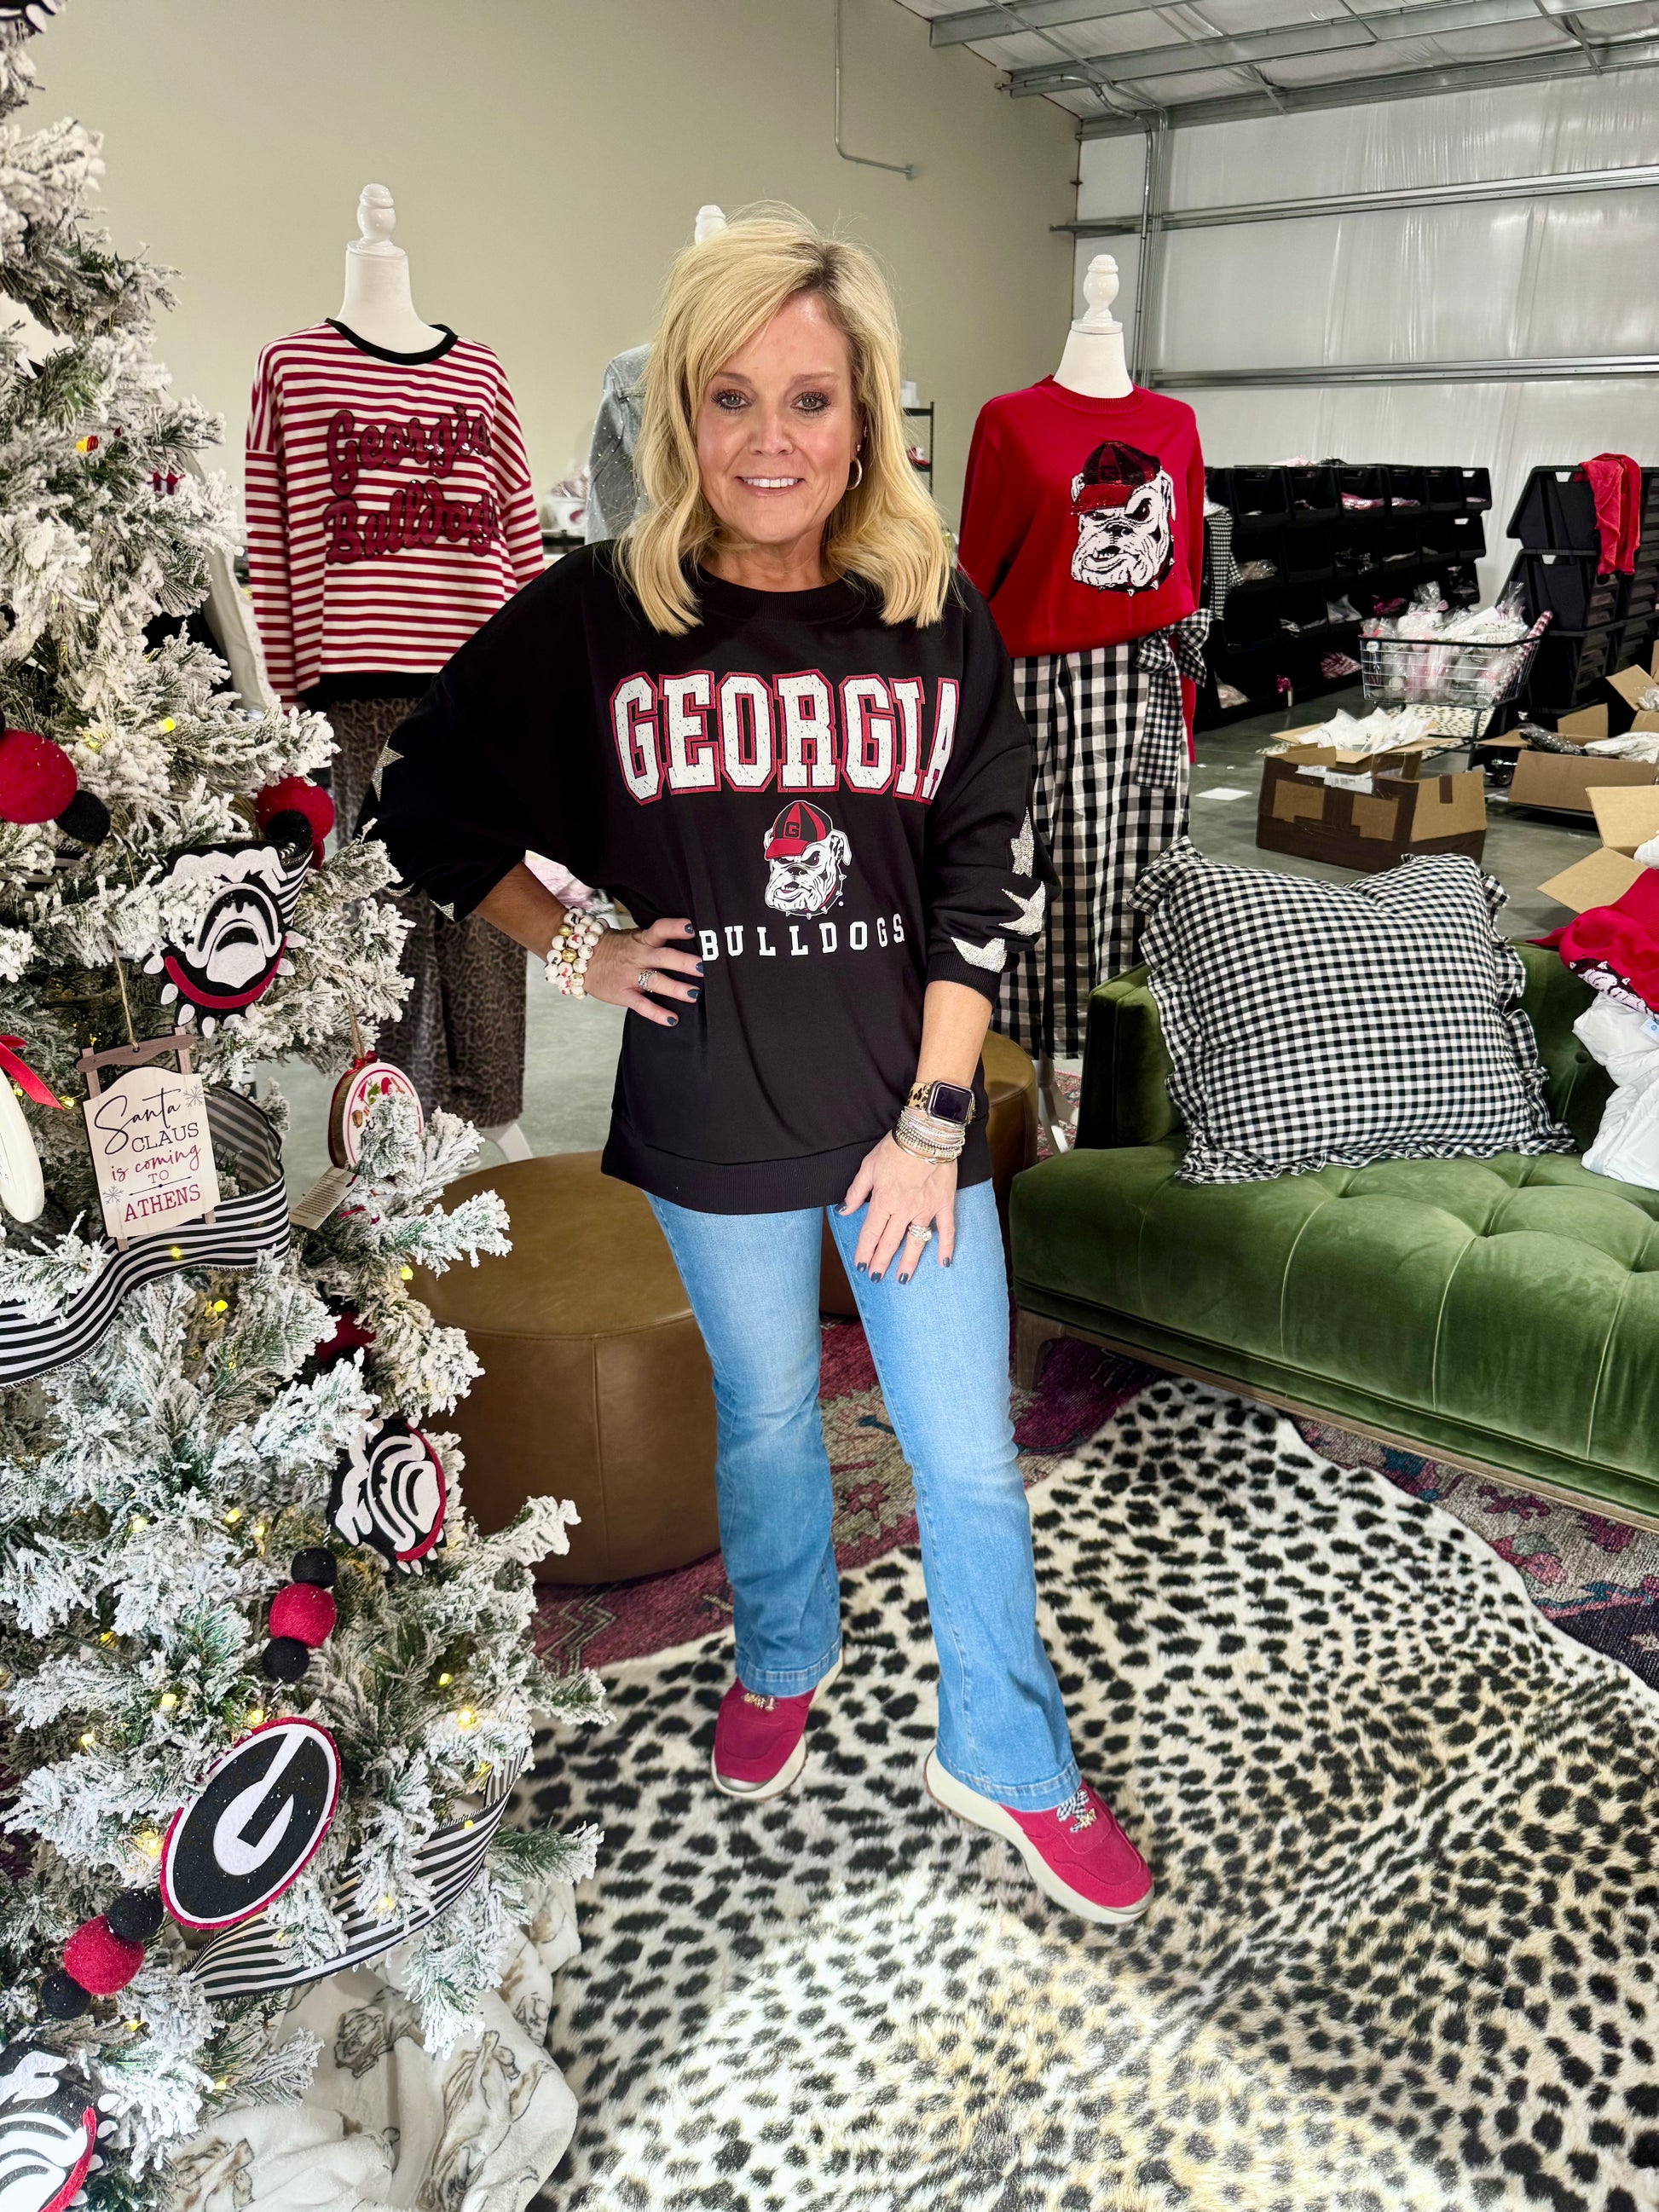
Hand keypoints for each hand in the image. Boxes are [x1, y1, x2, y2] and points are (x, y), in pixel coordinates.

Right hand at [584, 914, 700, 1027]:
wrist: (580, 960)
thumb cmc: (615, 949)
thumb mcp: (634, 937)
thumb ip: (656, 940)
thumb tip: (690, 941)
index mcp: (642, 940)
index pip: (659, 929)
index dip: (675, 928)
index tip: (692, 928)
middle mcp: (638, 956)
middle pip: (663, 957)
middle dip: (684, 962)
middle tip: (703, 967)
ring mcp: (630, 976)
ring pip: (655, 981)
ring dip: (675, 988)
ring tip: (694, 994)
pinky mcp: (623, 994)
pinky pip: (642, 1005)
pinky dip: (657, 1013)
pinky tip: (672, 1019)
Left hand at [841, 1134, 956, 1282]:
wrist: (927, 1134)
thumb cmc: (895, 1148)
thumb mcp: (868, 1167)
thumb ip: (856, 1192)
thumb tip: (844, 1211)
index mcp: (884, 1201)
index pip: (871, 1233)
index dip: (864, 1251)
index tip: (859, 1265)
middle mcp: (904, 1210)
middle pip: (890, 1242)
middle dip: (881, 1262)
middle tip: (875, 1278)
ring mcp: (926, 1209)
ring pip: (916, 1242)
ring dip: (908, 1262)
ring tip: (901, 1279)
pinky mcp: (944, 1204)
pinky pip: (946, 1230)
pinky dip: (946, 1247)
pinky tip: (944, 1263)